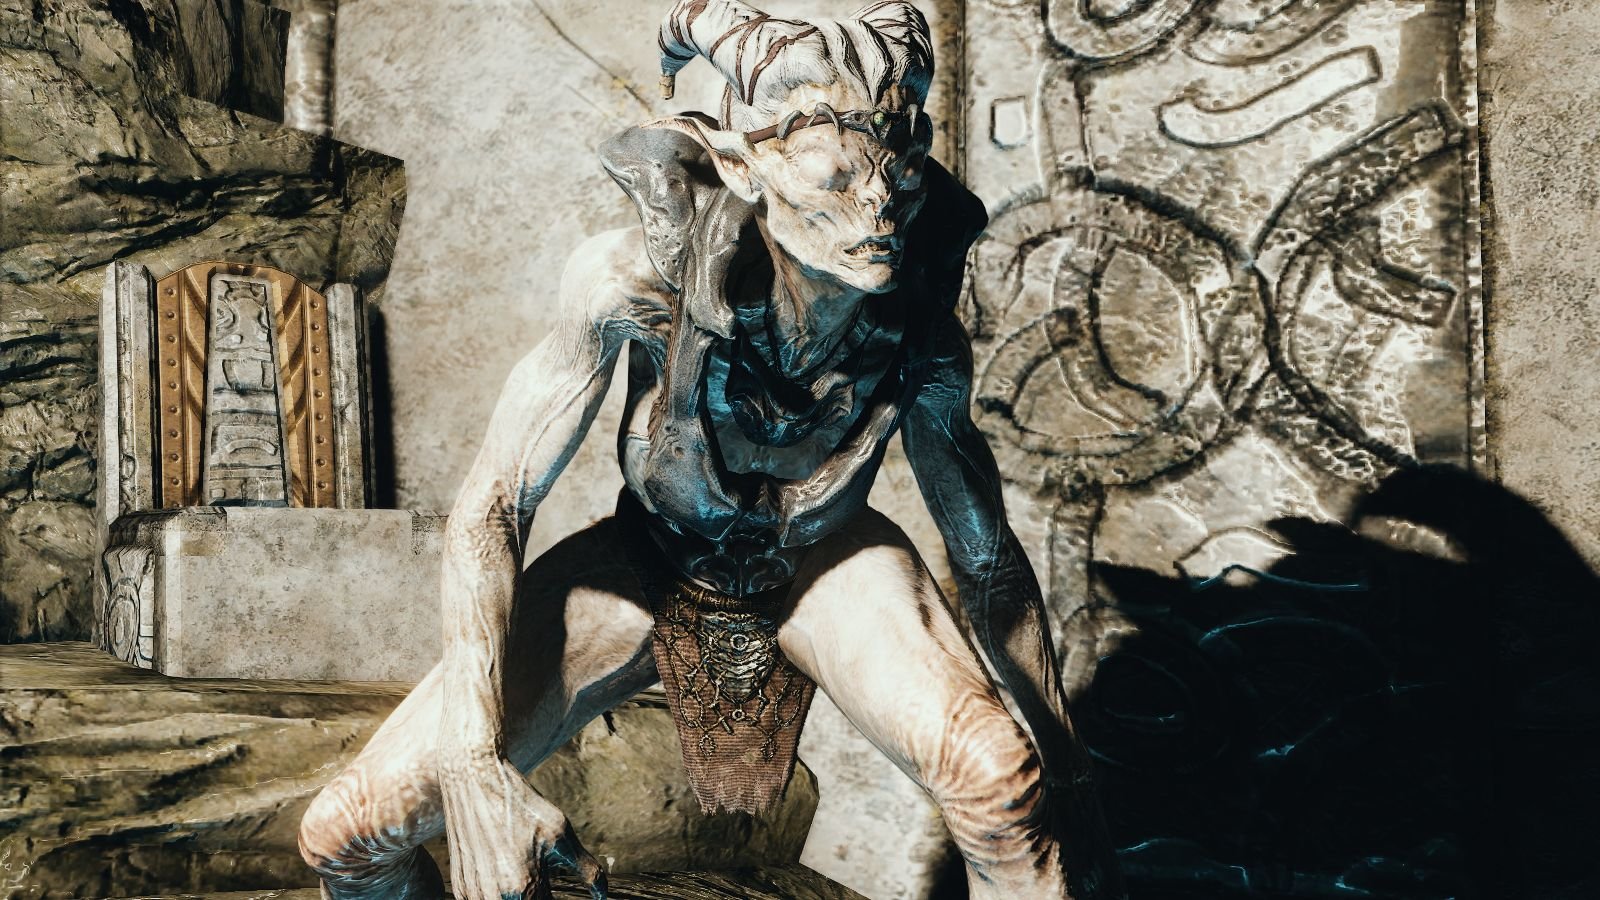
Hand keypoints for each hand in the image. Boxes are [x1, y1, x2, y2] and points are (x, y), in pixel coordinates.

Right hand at [439, 752, 607, 899]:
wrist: (473, 782)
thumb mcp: (561, 834)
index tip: (557, 885)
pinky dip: (501, 893)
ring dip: (521, 896)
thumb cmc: (520, 805)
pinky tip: (506, 868)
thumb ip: (586, 870)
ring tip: (524, 867)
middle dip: (540, 896)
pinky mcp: (461, 888)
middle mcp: (493, 898)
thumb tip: (602, 895)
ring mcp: (472, 895)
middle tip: (543, 875)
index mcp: (522, 888)